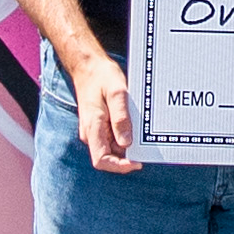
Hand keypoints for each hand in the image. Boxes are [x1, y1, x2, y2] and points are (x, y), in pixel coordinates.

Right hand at [69, 49, 140, 171]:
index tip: (137, 162)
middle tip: (145, 147)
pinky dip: (124, 137)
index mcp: (92, 126)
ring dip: (127, 147)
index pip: (101, 160)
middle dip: (126, 158)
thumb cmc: (101, 76)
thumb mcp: (116, 92)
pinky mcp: (99, 126)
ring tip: (141, 132)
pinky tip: (134, 126)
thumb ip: (121, 118)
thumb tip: (126, 142)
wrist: (88, 66)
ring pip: (112, 149)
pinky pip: (112, 139)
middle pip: (108, 158)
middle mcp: (91, 133)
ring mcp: (94, 130)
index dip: (119, 166)